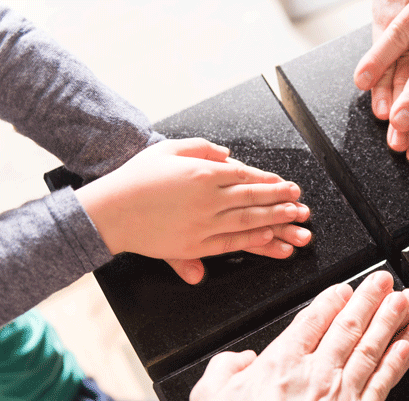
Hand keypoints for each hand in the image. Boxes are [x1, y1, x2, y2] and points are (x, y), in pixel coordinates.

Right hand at [76, 138, 311, 283]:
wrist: (109, 210)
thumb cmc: (136, 178)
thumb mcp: (167, 149)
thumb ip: (201, 148)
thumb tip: (227, 154)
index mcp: (202, 172)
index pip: (245, 175)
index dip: (268, 180)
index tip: (285, 183)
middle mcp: (207, 198)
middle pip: (254, 197)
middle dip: (281, 199)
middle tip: (300, 201)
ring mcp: (203, 223)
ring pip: (249, 220)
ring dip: (276, 219)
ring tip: (296, 220)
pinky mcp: (195, 244)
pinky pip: (232, 242)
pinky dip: (254, 240)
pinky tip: (270, 238)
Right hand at [188, 271, 408, 400]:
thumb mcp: (208, 397)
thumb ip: (228, 367)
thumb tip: (245, 359)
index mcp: (282, 362)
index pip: (314, 320)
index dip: (333, 300)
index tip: (347, 288)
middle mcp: (317, 375)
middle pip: (351, 327)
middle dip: (371, 299)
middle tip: (386, 281)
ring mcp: (341, 400)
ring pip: (374, 349)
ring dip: (392, 321)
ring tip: (406, 303)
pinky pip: (386, 383)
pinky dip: (401, 359)